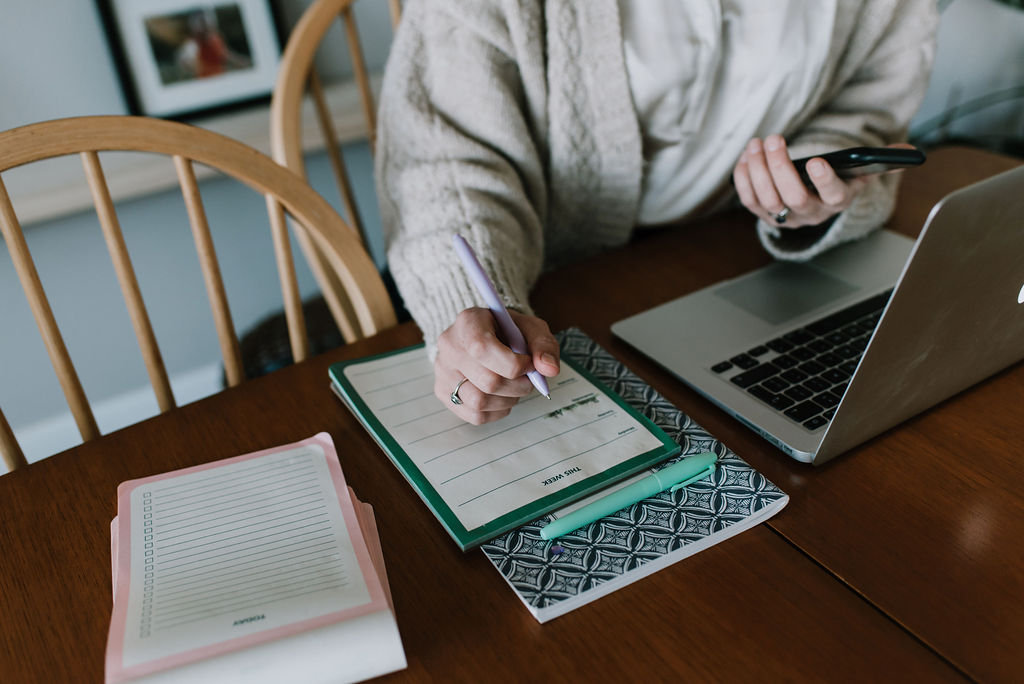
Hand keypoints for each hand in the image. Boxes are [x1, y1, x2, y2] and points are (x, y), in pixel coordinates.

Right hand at [435, 308, 559, 424]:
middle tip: (528, 379)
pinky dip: (498, 411)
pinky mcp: (444, 392)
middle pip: (487, 380)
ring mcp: (443, 371)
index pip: (483, 349)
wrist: (489, 337)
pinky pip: (475, 415)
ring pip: (479, 402)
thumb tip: (549, 369)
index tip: (528, 364)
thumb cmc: (510, 332)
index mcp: (468, 322)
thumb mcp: (531, 328)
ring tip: (515, 387)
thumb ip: (543, 345)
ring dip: (509, 400)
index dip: (513, 364)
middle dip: (518, 385)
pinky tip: (503, 396)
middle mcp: (449, 346)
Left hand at [733, 135, 872, 228]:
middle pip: (793, 197)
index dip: (825, 180)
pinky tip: (745, 157)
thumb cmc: (838, 180)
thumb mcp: (861, 172)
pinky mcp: (765, 215)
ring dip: (758, 170)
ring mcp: (786, 217)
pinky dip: (744, 178)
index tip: (816, 161)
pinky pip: (749, 200)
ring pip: (768, 199)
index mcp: (838, 201)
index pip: (834, 196)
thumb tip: (907, 151)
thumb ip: (883, 161)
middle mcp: (812, 213)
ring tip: (756, 144)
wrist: (815, 204)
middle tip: (774, 140)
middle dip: (780, 167)